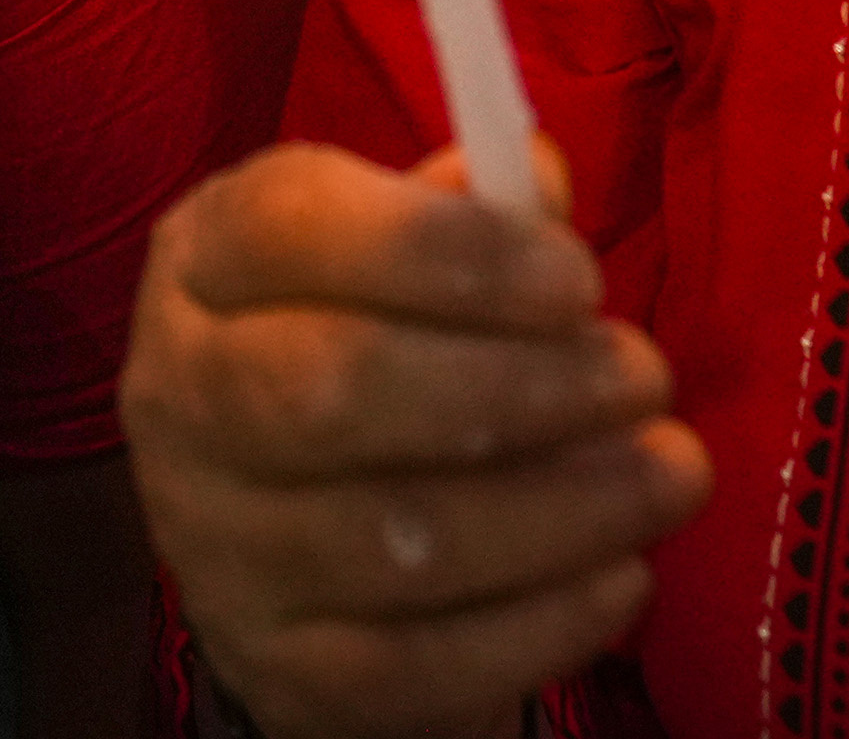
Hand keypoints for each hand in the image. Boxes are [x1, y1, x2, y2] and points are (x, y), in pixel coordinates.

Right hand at [125, 142, 703, 738]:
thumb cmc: (373, 354)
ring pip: (389, 539)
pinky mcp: (274, 667)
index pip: (292, 228)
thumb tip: (537, 181)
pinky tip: (621, 576)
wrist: (291, 543)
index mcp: (206, 261)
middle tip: (643, 378)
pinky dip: (539, 623)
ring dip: (561, 507)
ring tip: (669, 474)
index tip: (578, 278)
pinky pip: (414, 664)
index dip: (442, 249)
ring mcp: (214, 547)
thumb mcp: (402, 259)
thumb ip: (469, 212)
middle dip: (518, 385)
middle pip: (335, 387)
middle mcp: (179, 398)